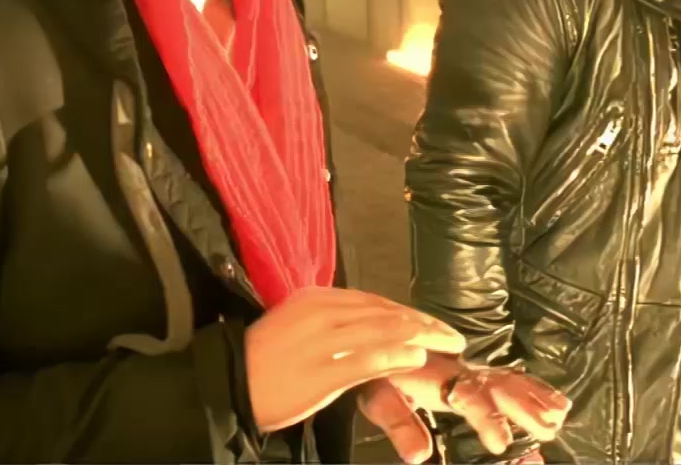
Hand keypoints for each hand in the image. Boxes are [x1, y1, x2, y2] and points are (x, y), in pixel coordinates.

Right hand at [245, 287, 467, 434]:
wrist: (227, 383)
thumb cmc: (263, 360)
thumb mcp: (298, 326)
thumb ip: (333, 322)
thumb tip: (370, 327)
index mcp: (315, 298)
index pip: (373, 301)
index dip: (408, 312)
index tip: (432, 323)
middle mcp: (321, 312)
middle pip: (385, 313)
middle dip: (424, 323)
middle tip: (452, 336)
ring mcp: (321, 341)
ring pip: (383, 331)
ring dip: (420, 336)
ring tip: (445, 345)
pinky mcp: (321, 371)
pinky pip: (368, 359)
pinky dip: (397, 356)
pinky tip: (416, 359)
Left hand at [356, 354, 569, 463]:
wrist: (368, 337)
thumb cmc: (372, 373)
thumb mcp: (377, 399)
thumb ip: (399, 424)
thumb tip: (420, 456)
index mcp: (433, 376)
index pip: (466, 395)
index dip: (487, 418)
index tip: (501, 442)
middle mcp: (455, 368)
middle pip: (495, 385)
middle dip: (524, 406)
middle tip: (548, 428)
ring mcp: (465, 367)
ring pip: (505, 379)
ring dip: (533, 397)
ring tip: (559, 415)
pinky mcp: (469, 368)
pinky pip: (503, 375)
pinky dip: (531, 387)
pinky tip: (553, 401)